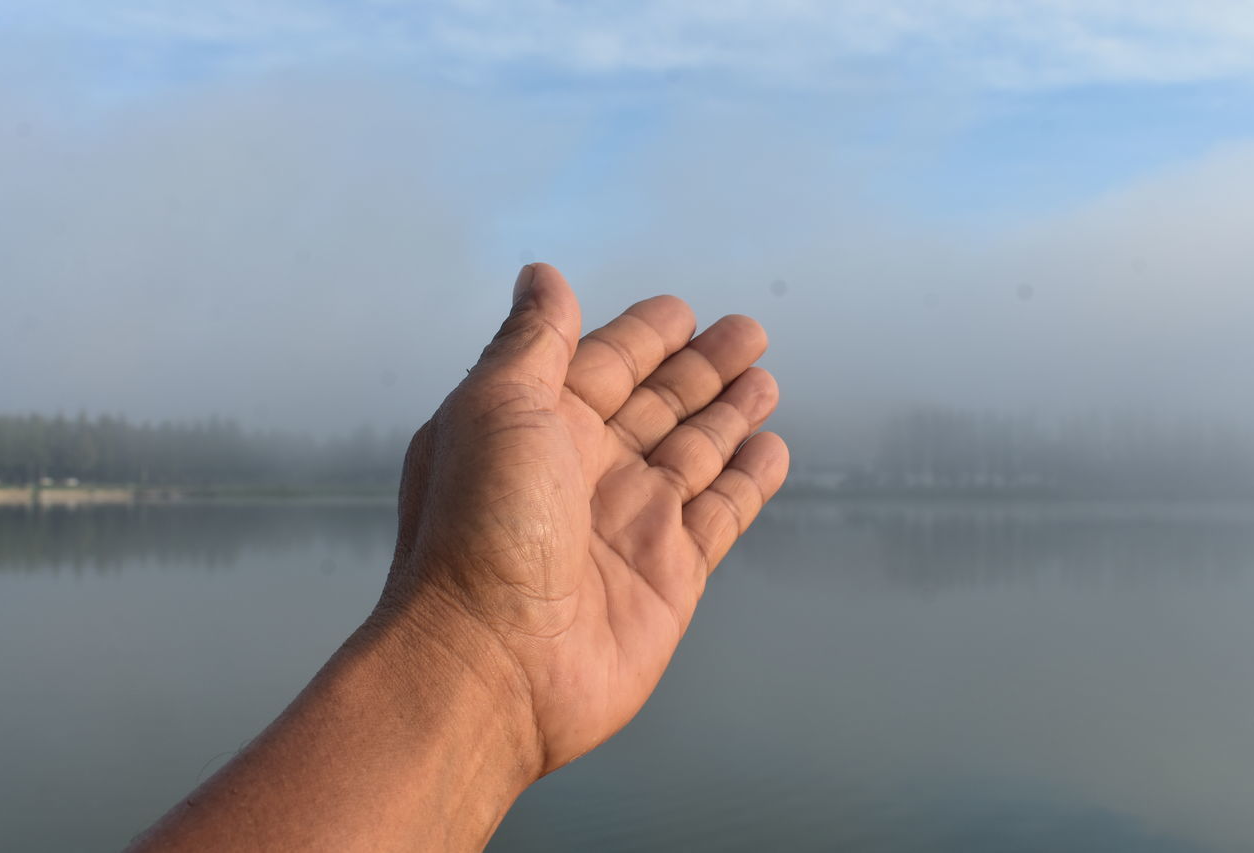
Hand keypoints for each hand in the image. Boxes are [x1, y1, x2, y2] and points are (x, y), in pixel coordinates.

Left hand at [382, 263, 788, 774]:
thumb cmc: (481, 528)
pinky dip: (749, 480)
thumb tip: (540, 275)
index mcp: (537, 426)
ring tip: (765, 380)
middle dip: (702, 367)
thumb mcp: (497, 406)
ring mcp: (630, 523)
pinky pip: (722, 514)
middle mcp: (584, 471)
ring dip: (730, 415)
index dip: (642, 336)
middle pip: (658, 404)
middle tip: (750, 332)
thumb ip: (533, 340)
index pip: (603, 364)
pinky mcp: (670, 575)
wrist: (493, 663)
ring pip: (696, 453)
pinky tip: (772, 448)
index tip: (681, 309)